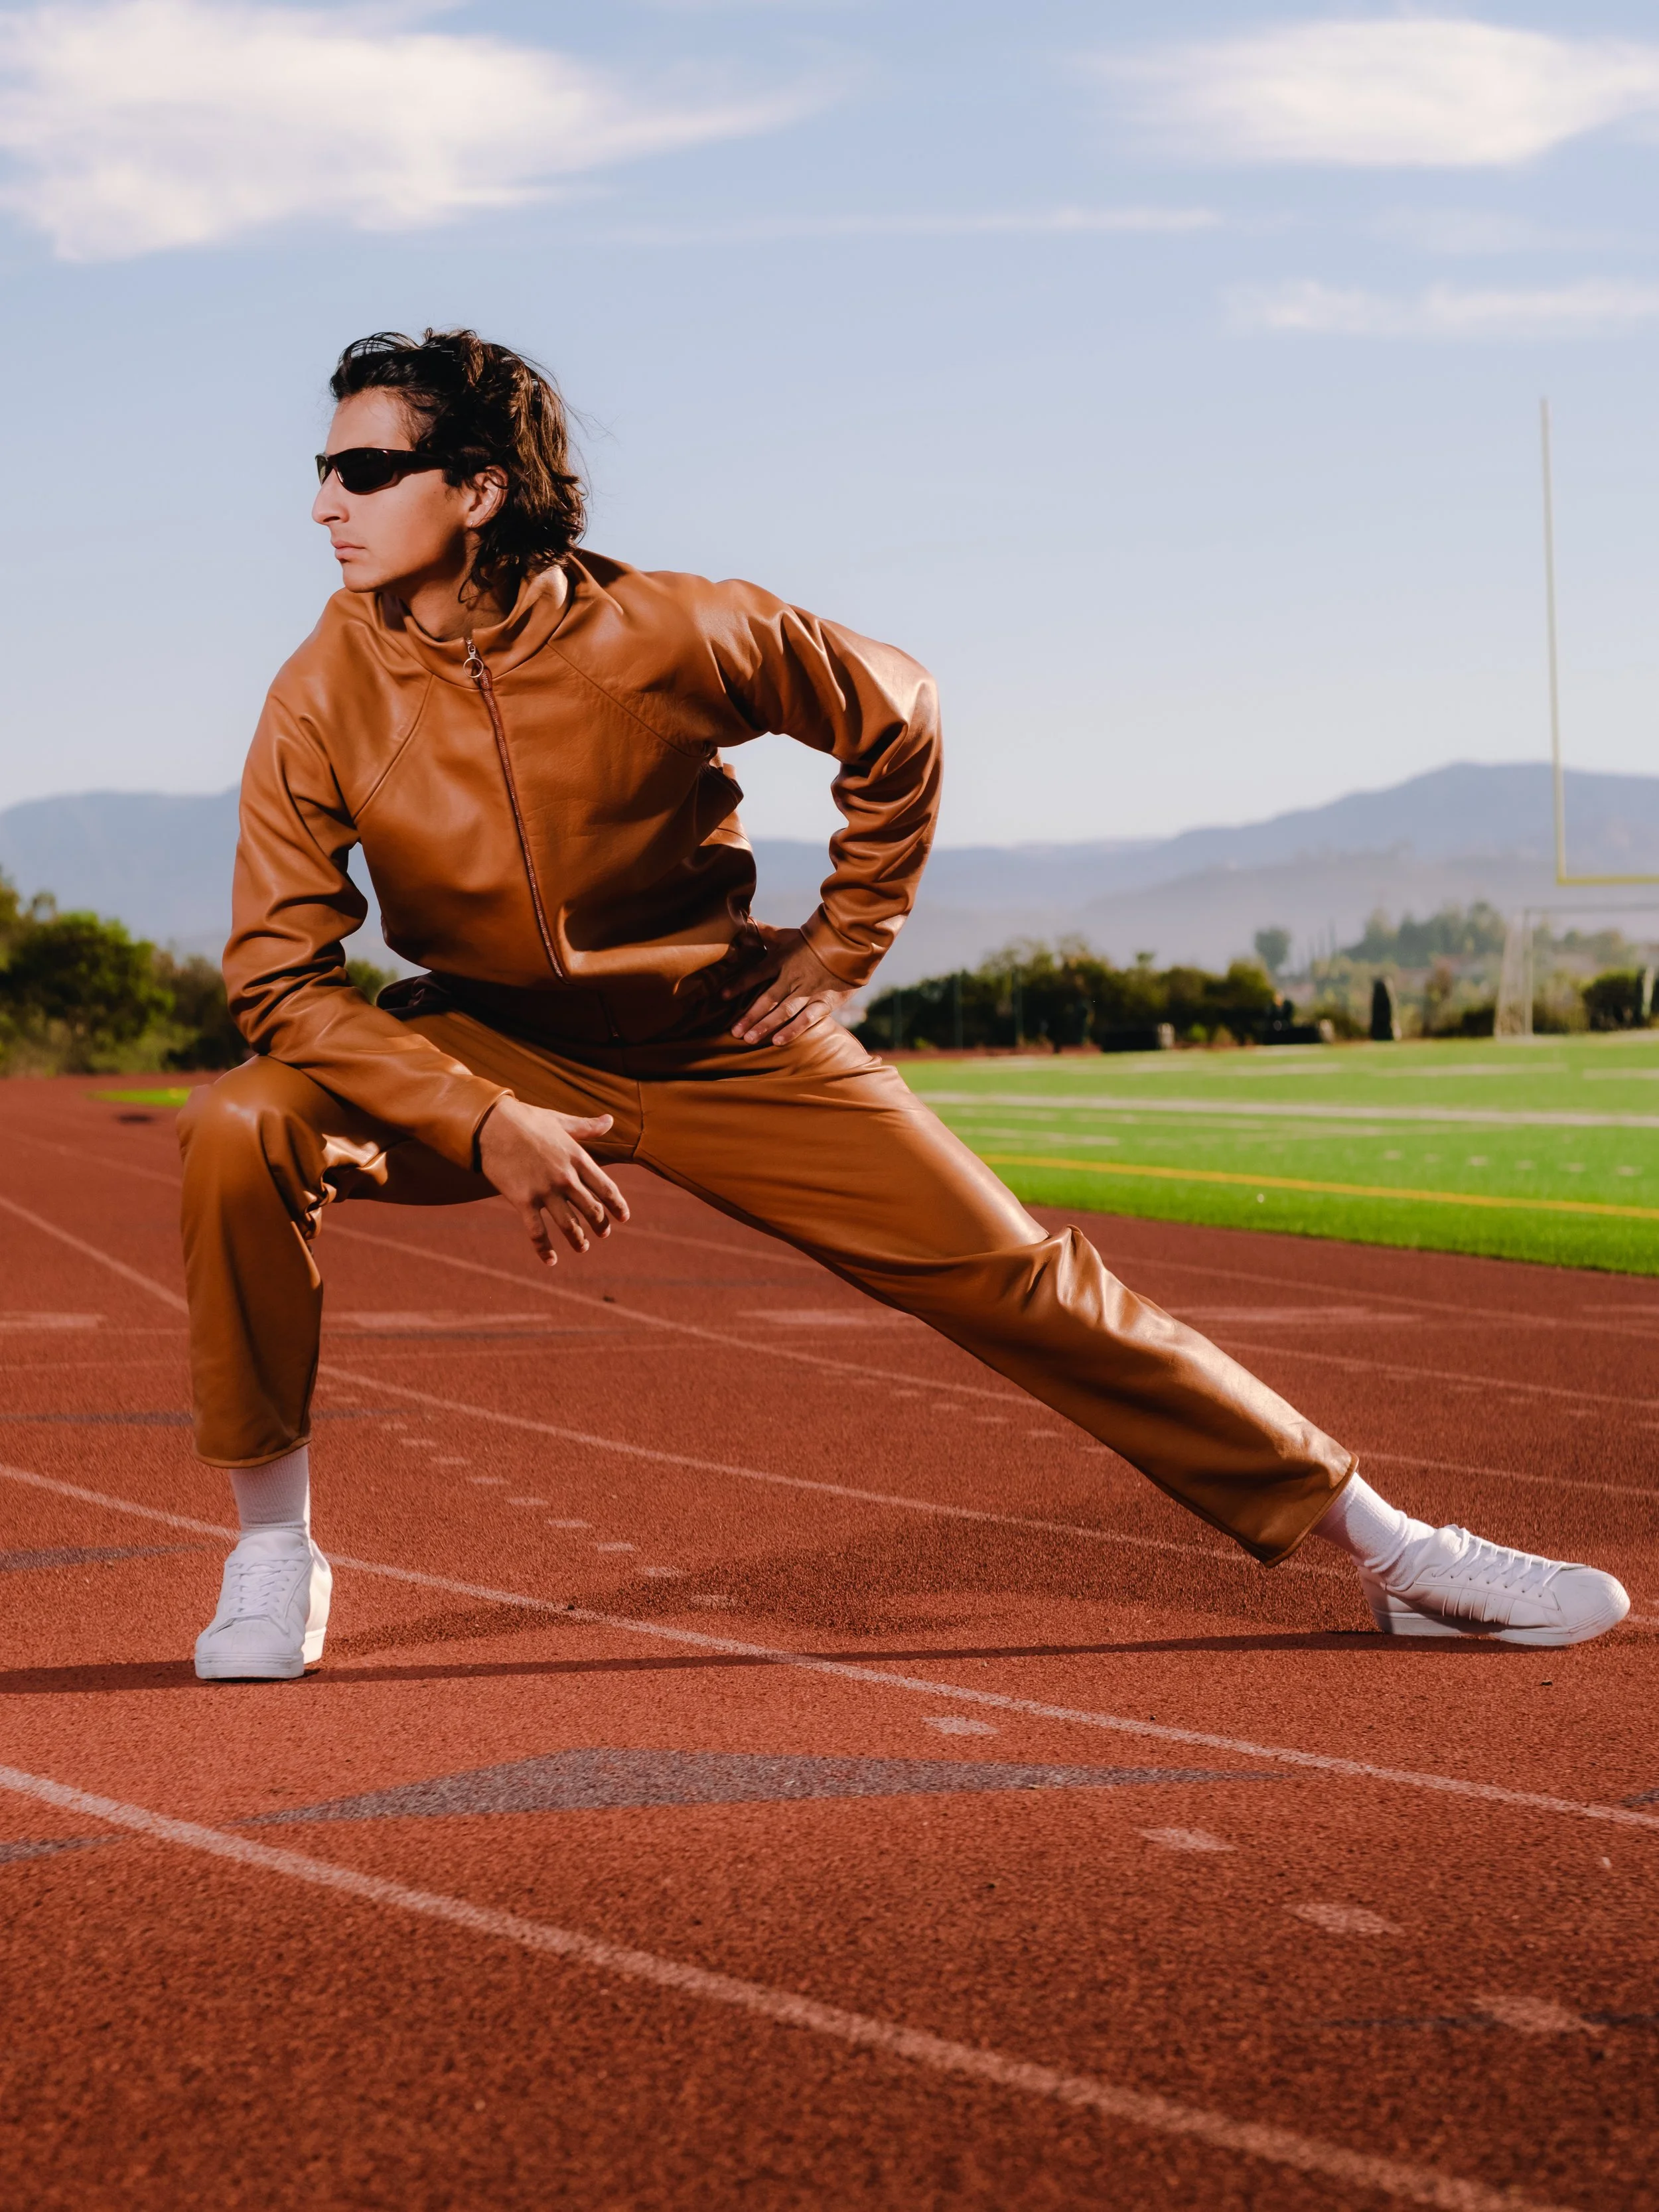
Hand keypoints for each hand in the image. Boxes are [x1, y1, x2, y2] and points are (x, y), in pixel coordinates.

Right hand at [476, 1096, 629, 1265]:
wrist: (490, 1124)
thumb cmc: (527, 1120)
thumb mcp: (561, 1122)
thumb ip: (587, 1127)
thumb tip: (610, 1120)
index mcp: (577, 1157)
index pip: (606, 1187)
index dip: (617, 1205)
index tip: (624, 1217)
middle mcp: (565, 1177)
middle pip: (592, 1209)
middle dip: (600, 1225)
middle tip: (603, 1233)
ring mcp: (544, 1190)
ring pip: (569, 1225)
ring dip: (578, 1240)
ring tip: (583, 1247)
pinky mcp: (523, 1200)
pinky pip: (537, 1232)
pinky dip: (545, 1249)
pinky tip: (551, 1260)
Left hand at [731, 926, 853, 1045]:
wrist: (849, 942)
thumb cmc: (814, 939)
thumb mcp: (786, 934)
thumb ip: (764, 933)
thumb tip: (743, 922)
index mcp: (780, 960)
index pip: (755, 974)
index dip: (738, 985)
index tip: (722, 996)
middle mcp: (791, 977)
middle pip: (766, 999)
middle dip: (749, 1016)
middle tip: (734, 1032)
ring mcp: (808, 990)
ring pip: (783, 1011)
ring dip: (765, 1025)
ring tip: (749, 1039)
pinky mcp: (825, 1001)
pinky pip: (807, 1018)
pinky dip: (793, 1029)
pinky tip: (778, 1041)